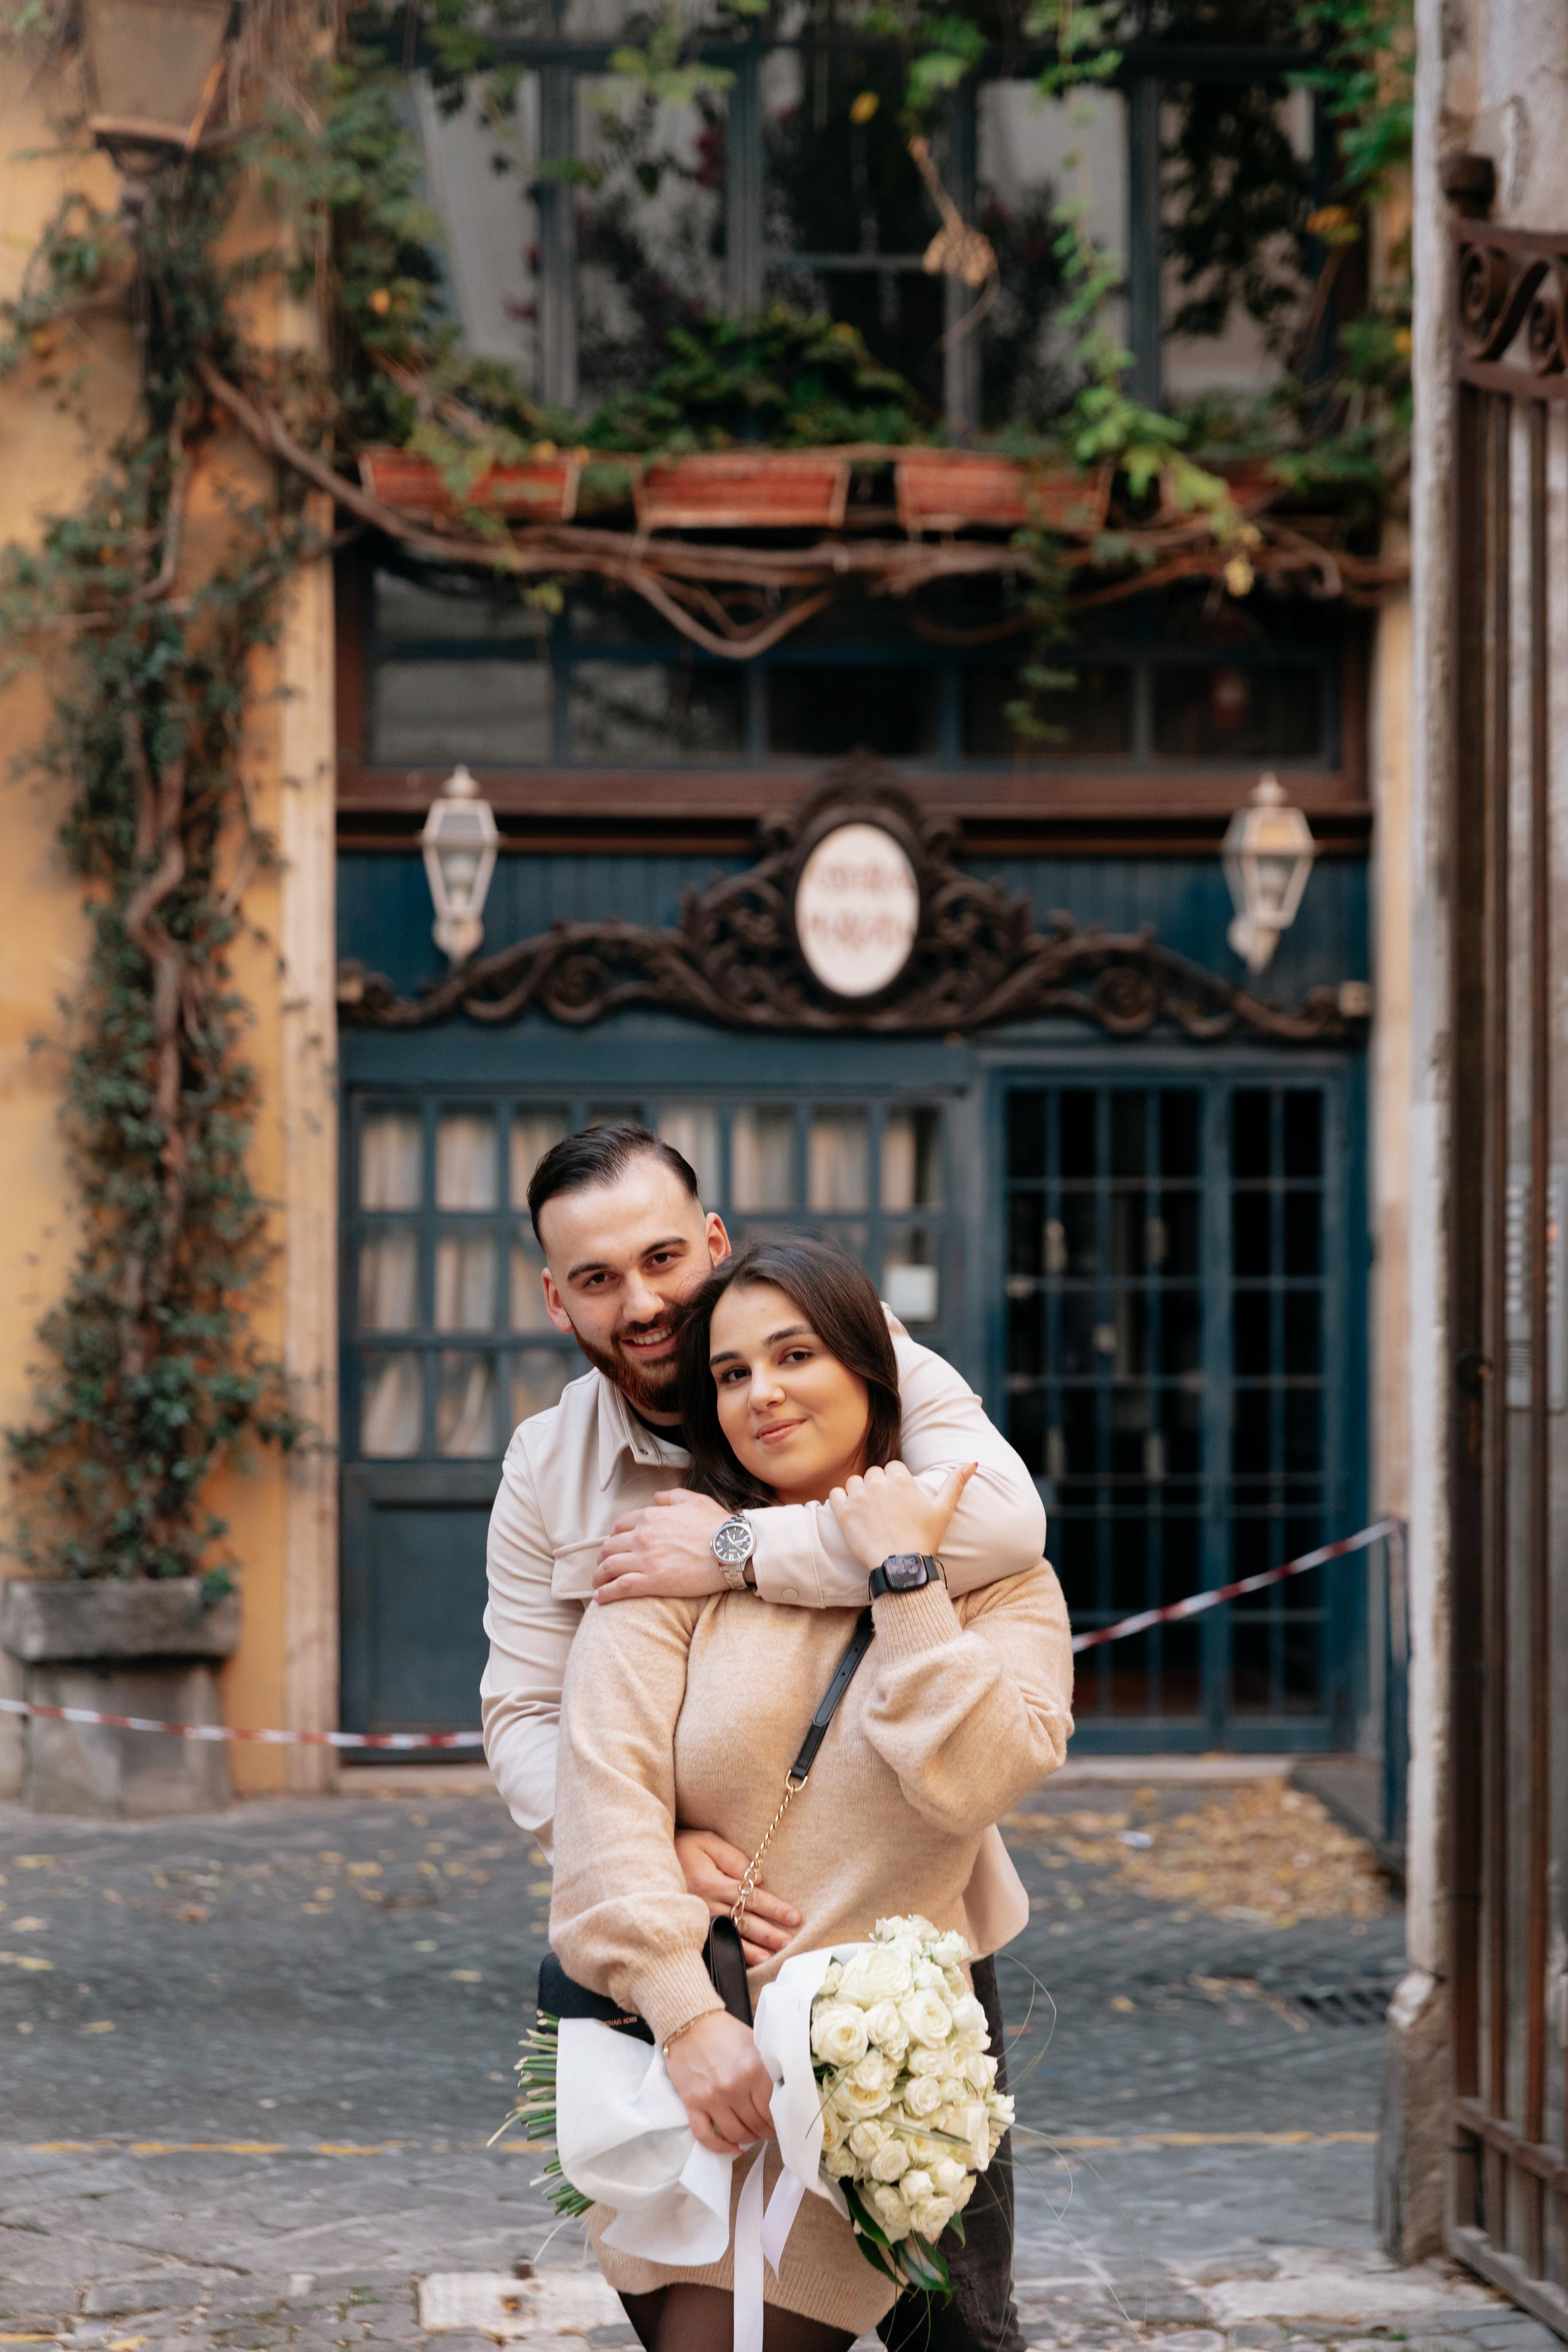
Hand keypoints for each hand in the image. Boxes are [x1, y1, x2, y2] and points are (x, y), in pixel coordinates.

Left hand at [594, 1490, 728, 1602]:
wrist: (733, 1549)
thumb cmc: (718, 1525)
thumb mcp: (695, 1501)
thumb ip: (672, 1496)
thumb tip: (657, 1497)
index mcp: (651, 1516)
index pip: (620, 1526)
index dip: (614, 1537)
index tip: (615, 1546)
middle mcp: (642, 1536)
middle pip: (609, 1547)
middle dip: (603, 1557)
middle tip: (604, 1567)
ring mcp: (645, 1559)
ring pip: (609, 1567)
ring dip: (599, 1576)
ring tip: (598, 1584)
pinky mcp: (652, 1581)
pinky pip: (619, 1587)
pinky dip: (605, 1593)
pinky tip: (601, 1598)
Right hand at [665, 2009, 776, 2155]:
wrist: (688, 2023)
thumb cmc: (725, 2032)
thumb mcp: (754, 2043)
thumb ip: (768, 2068)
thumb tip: (785, 2092)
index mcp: (753, 2070)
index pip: (773, 2109)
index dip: (781, 2121)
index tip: (785, 2124)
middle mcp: (733, 2087)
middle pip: (756, 2123)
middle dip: (768, 2131)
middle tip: (772, 2132)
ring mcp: (711, 2098)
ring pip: (736, 2133)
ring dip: (749, 2138)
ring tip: (755, 2135)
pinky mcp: (692, 2104)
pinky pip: (706, 2137)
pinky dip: (721, 2148)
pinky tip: (733, 2148)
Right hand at [675, 1827, 801, 1965]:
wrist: (646, 1862)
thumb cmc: (682, 1847)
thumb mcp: (706, 1842)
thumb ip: (732, 1858)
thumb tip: (757, 1878)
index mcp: (713, 1883)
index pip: (751, 1898)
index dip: (774, 1908)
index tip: (795, 1917)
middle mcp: (706, 1905)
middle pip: (744, 1922)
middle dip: (769, 1933)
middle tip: (790, 1943)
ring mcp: (698, 1919)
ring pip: (730, 1937)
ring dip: (753, 1950)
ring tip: (772, 1957)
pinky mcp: (691, 1927)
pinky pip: (714, 1944)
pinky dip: (731, 1954)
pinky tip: (746, 1962)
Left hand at [827, 1459, 977, 1575]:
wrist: (901, 1566)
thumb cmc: (923, 1539)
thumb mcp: (944, 1510)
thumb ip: (955, 1483)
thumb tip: (972, 1462)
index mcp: (900, 1479)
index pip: (893, 1467)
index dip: (897, 1482)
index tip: (900, 1500)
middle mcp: (877, 1483)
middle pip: (873, 1473)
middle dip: (879, 1487)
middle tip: (886, 1510)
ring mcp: (858, 1497)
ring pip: (854, 1481)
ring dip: (859, 1492)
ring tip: (869, 1512)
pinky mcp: (843, 1512)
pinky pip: (835, 1494)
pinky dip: (840, 1500)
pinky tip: (851, 1513)